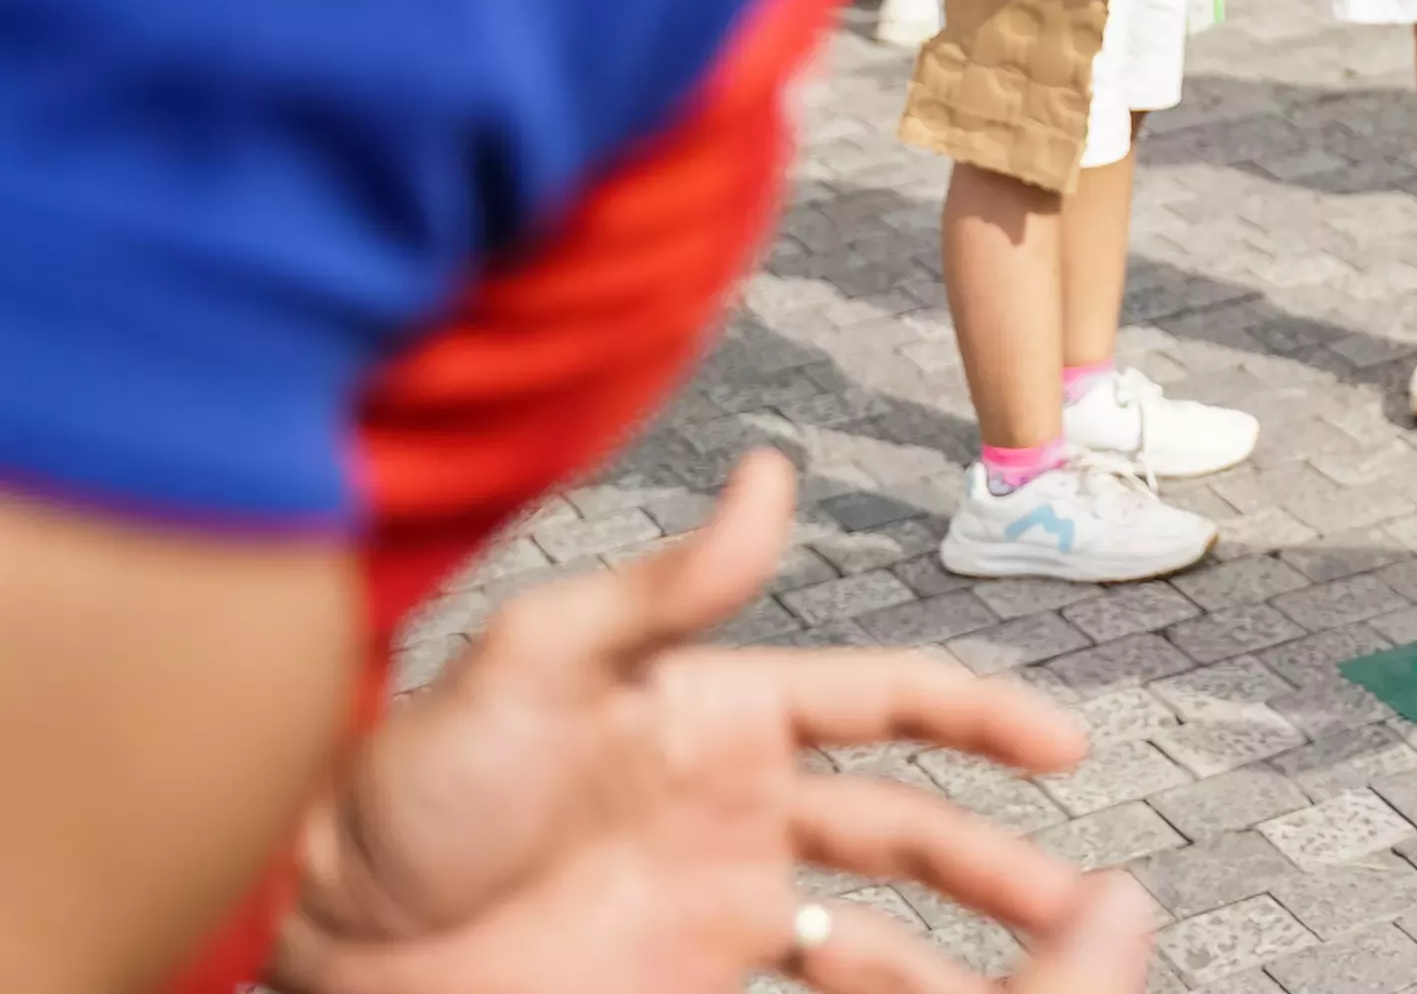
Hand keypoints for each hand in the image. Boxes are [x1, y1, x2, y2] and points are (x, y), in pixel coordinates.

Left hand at [278, 451, 1149, 993]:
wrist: (329, 946)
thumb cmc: (411, 793)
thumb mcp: (534, 664)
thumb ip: (666, 585)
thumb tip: (775, 474)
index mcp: (723, 714)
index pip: (885, 702)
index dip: (981, 717)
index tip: (1064, 751)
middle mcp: (740, 812)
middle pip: (910, 833)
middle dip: (1004, 866)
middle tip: (1087, 914)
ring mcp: (718, 911)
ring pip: (883, 937)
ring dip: (967, 958)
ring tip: (1042, 987)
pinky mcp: (692, 986)